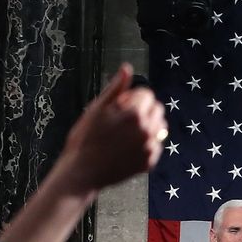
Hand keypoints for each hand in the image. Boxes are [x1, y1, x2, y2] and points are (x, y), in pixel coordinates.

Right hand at [58, 64, 165, 190]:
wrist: (81, 173)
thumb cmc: (84, 139)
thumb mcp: (96, 108)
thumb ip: (116, 88)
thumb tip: (127, 68)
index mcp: (135, 113)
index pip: (147, 94)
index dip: (132, 98)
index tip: (118, 107)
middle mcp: (147, 130)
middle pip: (157, 109)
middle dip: (143, 110)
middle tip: (121, 121)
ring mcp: (150, 147)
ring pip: (160, 127)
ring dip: (147, 126)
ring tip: (125, 135)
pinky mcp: (150, 162)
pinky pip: (156, 145)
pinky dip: (146, 144)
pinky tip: (127, 148)